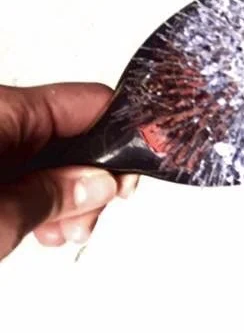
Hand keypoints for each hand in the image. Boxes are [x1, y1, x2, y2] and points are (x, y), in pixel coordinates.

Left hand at [0, 83, 138, 261]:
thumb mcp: (0, 218)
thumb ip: (54, 196)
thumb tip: (100, 184)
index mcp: (6, 110)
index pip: (91, 104)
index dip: (125, 135)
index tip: (141, 167)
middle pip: (71, 133)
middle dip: (92, 175)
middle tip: (92, 213)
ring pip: (45, 157)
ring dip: (65, 193)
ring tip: (63, 229)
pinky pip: (18, 171)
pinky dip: (34, 196)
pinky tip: (38, 225)